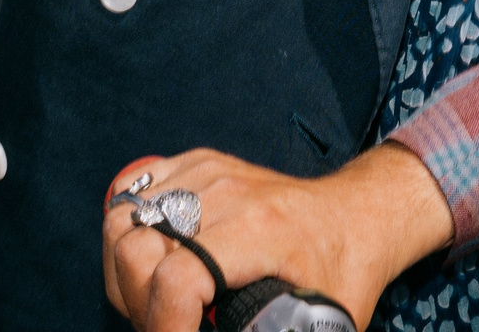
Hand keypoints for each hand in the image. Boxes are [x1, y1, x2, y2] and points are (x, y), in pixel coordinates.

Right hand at [101, 144, 451, 331]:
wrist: (357, 213)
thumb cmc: (343, 274)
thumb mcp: (324, 324)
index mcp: (261, 230)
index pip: (180, 278)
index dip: (163, 327)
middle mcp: (228, 192)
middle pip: (136, 250)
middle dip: (138, 307)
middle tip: (168, 327)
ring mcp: (208, 171)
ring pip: (121, 223)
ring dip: (126, 275)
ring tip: (158, 302)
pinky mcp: (197, 163)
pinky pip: (128, 194)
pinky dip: (126, 235)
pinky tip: (153, 264)